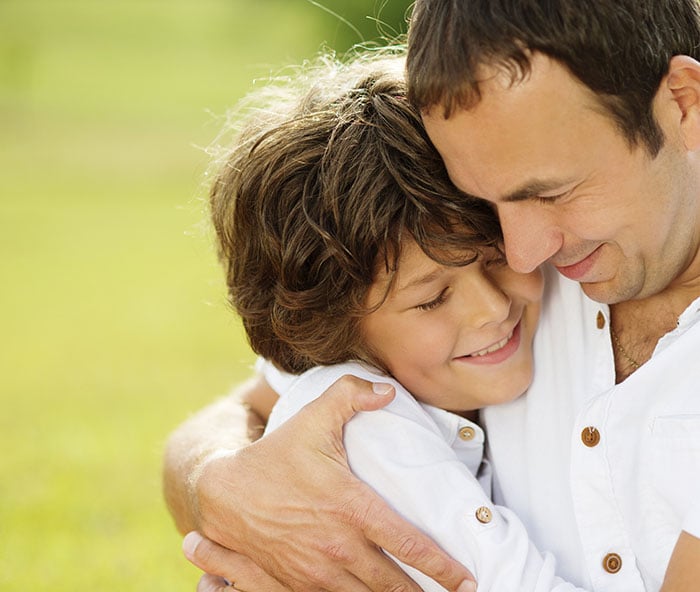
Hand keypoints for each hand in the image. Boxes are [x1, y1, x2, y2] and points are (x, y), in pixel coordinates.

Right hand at [191, 375, 475, 591]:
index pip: (408, 543)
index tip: (467, 579)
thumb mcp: (313, 419)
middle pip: (393, 584)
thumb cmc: (274, 455)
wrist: (223, 493)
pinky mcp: (296, 584)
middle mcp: (337, 546)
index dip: (442, 566)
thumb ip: (352, 397)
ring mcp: (315, 571)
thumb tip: (389, 390)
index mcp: (350, 508)